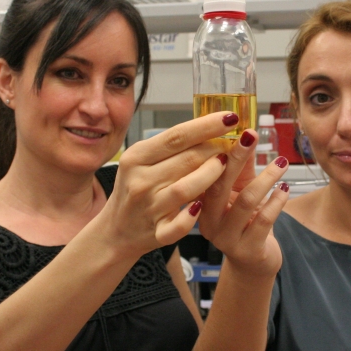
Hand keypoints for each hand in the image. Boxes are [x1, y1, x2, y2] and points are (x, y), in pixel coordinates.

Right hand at [99, 112, 236, 257]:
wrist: (116, 230)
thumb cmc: (136, 188)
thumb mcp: (143, 162)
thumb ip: (170, 147)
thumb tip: (210, 126)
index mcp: (136, 157)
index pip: (177, 136)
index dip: (206, 126)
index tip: (230, 117)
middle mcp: (140, 181)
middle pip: (186, 159)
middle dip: (215, 148)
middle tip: (235, 143)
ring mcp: (149, 208)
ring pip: (186, 188)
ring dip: (211, 175)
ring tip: (225, 165)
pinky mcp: (156, 233)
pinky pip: (179, 225)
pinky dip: (192, 217)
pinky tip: (202, 206)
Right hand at [198, 129, 289, 277]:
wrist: (253, 263)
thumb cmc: (245, 223)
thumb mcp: (241, 191)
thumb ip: (242, 167)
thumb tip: (246, 133)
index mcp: (200, 206)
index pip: (204, 175)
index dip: (219, 151)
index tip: (234, 131)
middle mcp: (208, 223)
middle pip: (219, 186)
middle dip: (237, 158)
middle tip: (251, 136)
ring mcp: (226, 240)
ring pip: (245, 201)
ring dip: (266, 179)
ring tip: (282, 164)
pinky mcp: (247, 250)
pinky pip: (264, 220)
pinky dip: (276, 201)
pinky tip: (284, 190)